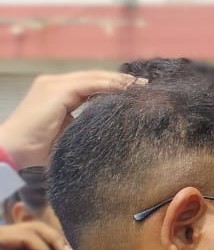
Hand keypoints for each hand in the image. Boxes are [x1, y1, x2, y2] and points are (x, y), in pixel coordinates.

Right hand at [0, 71, 141, 168]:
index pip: (90, 84)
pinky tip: (126, 89)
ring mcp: (53, 84)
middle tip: (145, 85)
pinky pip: (89, 84)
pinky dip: (109, 85)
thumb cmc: (40, 151)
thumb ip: (87, 124)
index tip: (136, 91)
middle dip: (120, 80)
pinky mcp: (55, 91)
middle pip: (94, 77)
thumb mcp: (70, 133)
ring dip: (119, 81)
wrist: (14, 152)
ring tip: (140, 86)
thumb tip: (113, 126)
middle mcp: (53, 84)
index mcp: (56, 93)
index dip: (113, 86)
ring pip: (93, 77)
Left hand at [0, 222, 75, 249]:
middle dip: (55, 241)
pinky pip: (31, 236)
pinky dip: (45, 242)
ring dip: (53, 241)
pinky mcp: (10, 242)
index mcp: (0, 237)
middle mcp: (3, 231)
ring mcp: (6, 235)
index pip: (29, 237)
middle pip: (35, 227)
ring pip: (35, 229)